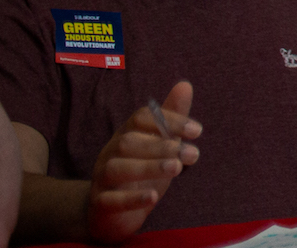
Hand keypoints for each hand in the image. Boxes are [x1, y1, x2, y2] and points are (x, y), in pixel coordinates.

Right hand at [86, 81, 198, 242]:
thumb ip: (171, 119)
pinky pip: (110, 200)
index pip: (141, 117)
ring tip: (176, 168)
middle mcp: (110, 153)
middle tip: (191, 154)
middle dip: (162, 146)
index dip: (169, 120)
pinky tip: (153, 197)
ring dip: (148, 167)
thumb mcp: (159, 145)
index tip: (197, 131)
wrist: (111, 212)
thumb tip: (185, 84)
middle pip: (129, 142)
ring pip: (116, 168)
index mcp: (126, 135)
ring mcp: (101, 179)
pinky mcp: (99, 205)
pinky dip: (131, 198)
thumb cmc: (142, 173)